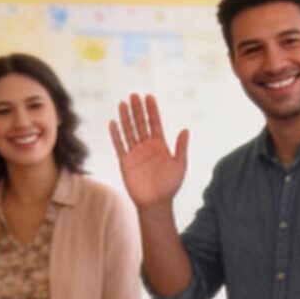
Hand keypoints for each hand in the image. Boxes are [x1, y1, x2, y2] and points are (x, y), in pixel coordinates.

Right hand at [108, 94, 190, 210]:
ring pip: (129, 131)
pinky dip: (116, 134)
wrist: (156, 203)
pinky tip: (113, 122)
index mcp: (160, 145)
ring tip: (123, 103)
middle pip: (141, 123)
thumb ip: (181, 147)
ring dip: (126, 117)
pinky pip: (119, 145)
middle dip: (138, 110)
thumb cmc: (170, 186)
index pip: (155, 123)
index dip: (152, 110)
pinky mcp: (125, 161)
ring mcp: (135, 153)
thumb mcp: (180, 165)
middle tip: (134, 95)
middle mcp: (147, 146)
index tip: (149, 97)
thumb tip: (186, 129)